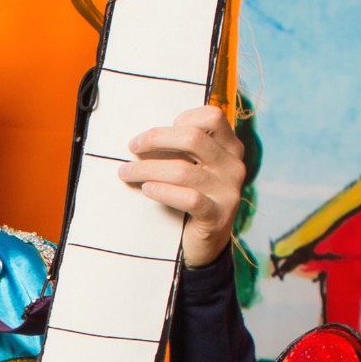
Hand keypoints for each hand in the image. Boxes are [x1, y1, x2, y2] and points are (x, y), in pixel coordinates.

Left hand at [119, 101, 246, 270]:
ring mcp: (228, 192)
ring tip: (127, 172)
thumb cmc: (193, 197)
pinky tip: (147, 189)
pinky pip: (188, 198)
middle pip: (193, 138)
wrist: (206, 244)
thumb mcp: (196, 168)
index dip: (182, 118)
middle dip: (156, 139)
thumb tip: (144, 136)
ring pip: (183, 170)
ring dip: (148, 169)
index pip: (212, 116)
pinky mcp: (217, 216)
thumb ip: (184, 149)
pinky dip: (163, 191)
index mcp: (231, 149)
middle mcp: (233, 167)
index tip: (158, 133)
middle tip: (133, 147)